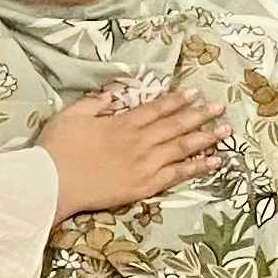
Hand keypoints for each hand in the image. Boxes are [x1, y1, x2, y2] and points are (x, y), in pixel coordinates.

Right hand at [39, 86, 225, 218]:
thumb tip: (112, 96)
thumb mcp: (69, 116)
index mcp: (121, 124)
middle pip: (175, 126)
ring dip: (206, 137)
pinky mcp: (146, 185)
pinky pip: (178, 174)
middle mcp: (139, 142)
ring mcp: (146, 164)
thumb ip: (93, 104)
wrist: (52, 183)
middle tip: (219, 107)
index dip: (176, 100)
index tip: (193, 93)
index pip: (156, 109)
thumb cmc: (57, 149)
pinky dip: (198, 167)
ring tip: (225, 130)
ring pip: (183, 148)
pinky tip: (214, 161)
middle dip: (199, 115)